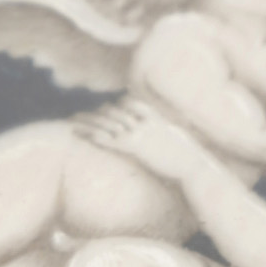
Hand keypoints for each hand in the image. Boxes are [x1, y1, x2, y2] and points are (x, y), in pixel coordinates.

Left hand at [82, 103, 207, 179]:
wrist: (193, 164)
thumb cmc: (189, 155)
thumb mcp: (178, 136)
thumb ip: (167, 130)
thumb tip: (167, 131)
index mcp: (154, 116)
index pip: (129, 103)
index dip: (114, 106)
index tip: (103, 108)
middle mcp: (145, 120)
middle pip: (114, 112)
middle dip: (95, 114)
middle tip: (77, 115)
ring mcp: (140, 132)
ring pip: (109, 123)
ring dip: (89, 123)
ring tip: (72, 123)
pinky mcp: (137, 146)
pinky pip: (113, 139)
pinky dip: (98, 137)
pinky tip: (85, 137)